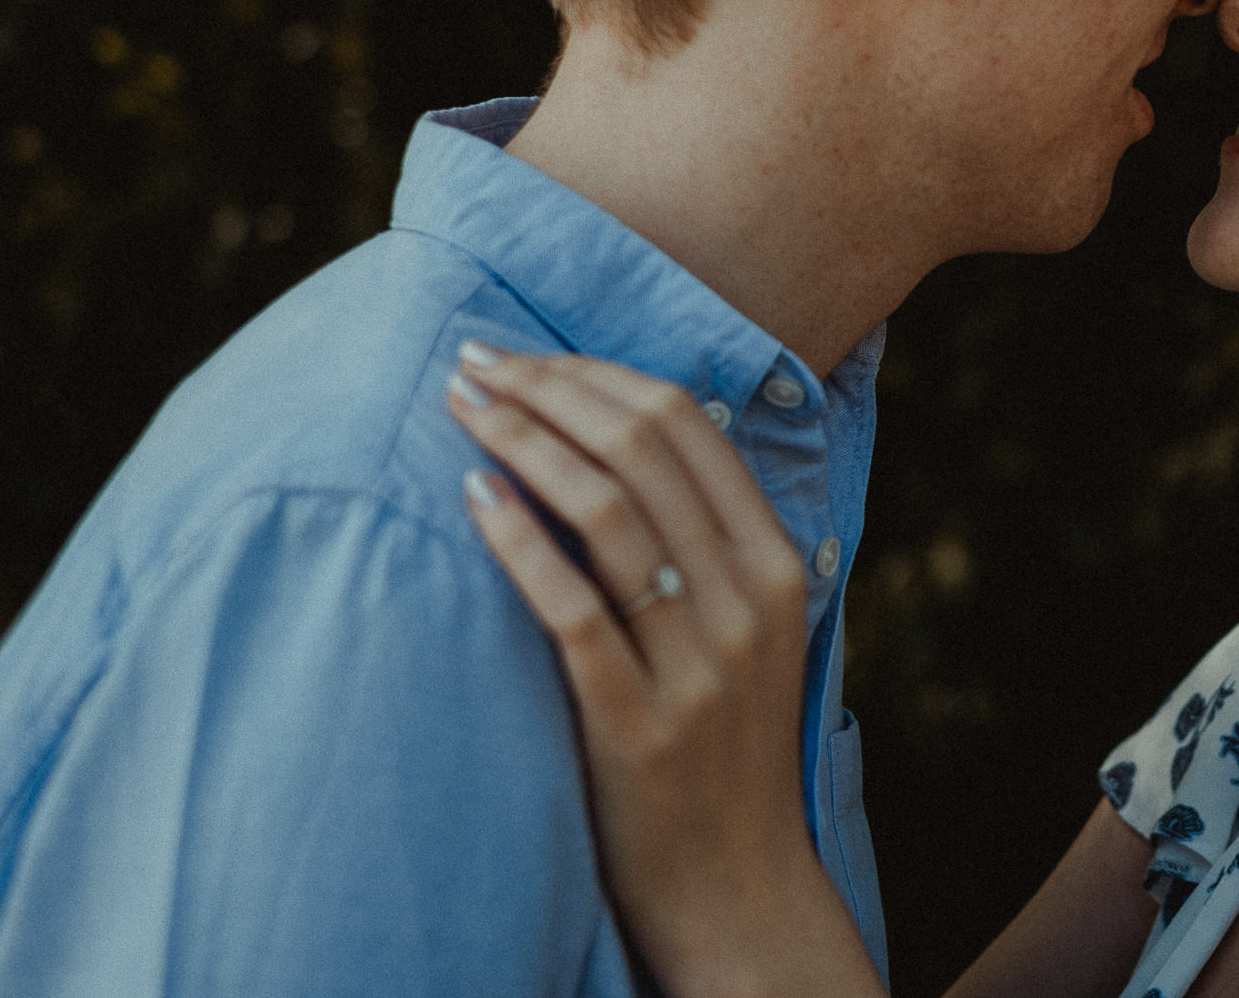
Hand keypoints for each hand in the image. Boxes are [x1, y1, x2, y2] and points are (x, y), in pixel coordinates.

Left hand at [446, 346, 877, 997]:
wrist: (734, 887)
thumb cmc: (722, 745)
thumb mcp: (747, 631)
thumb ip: (707, 541)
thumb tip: (621, 428)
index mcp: (779, 563)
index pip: (687, 425)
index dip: (595, 372)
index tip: (523, 350)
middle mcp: (747, 600)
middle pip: (641, 448)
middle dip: (547, 388)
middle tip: (472, 361)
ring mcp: (696, 663)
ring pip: (603, 511)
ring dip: (522, 441)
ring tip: (459, 409)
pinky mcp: (637, 722)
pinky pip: (569, 607)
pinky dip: (516, 539)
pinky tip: (471, 496)